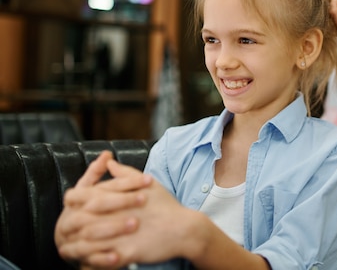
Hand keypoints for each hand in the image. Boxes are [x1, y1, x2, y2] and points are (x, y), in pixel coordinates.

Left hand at [62, 160, 200, 268]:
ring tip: (71, 249)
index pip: (83, 196)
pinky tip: (87, 262)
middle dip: (70, 225)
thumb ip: (125, 173)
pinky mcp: (126, 253)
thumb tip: (108, 162)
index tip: (71, 207)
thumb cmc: (167, 206)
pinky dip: (91, 261)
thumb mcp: (148, 183)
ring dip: (76, 246)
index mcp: (119, 196)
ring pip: (86, 242)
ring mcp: (120, 235)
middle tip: (65, 231)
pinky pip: (100, 260)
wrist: (185, 229)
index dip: (73, 201)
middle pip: (80, 220)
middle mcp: (116, 214)